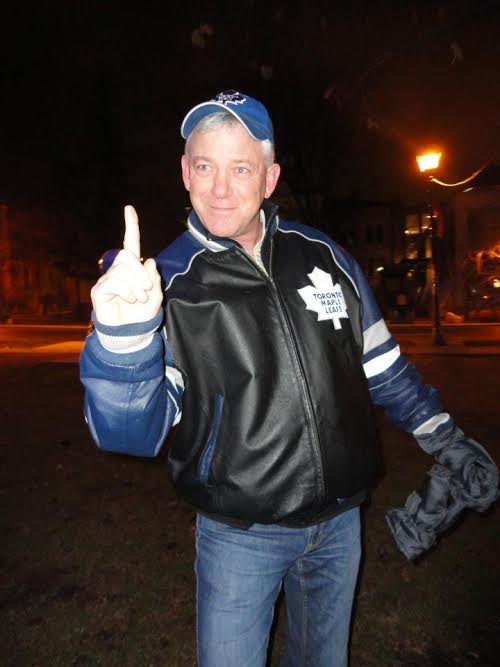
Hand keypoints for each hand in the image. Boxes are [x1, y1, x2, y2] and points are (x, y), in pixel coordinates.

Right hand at [91, 205, 162, 325]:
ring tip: (139, 299)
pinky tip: (129, 300)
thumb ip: (155, 279)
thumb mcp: (156, 296)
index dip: (131, 226)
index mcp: (133, 268)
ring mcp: (108, 279)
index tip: (129, 208)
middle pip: (127, 256)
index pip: (131, 243)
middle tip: (146, 290)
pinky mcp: (100, 290)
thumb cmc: (142, 314)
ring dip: (136, 286)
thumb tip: (149, 261)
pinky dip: (126, 291)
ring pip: (122, 270)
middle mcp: (118, 269)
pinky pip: (114, 282)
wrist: (131, 332)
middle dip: (141, 273)